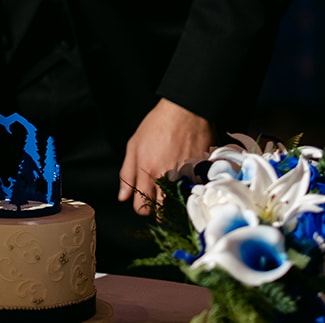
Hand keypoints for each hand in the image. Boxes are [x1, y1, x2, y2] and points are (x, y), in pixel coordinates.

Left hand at [118, 98, 213, 214]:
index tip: (146, 198)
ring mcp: (185, 177)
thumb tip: (123, 196)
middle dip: (159, 209)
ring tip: (174, 189)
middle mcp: (166, 178)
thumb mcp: (134, 145)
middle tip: (160, 197)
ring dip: (176, 202)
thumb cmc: (159, 124)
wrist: (186, 111)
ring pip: (179, 206)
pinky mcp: (201, 174)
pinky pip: (195, 193)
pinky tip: (187, 180)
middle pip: (162, 214)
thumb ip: (127, 173)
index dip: (142, 206)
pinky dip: (191, 191)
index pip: (141, 208)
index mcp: (147, 172)